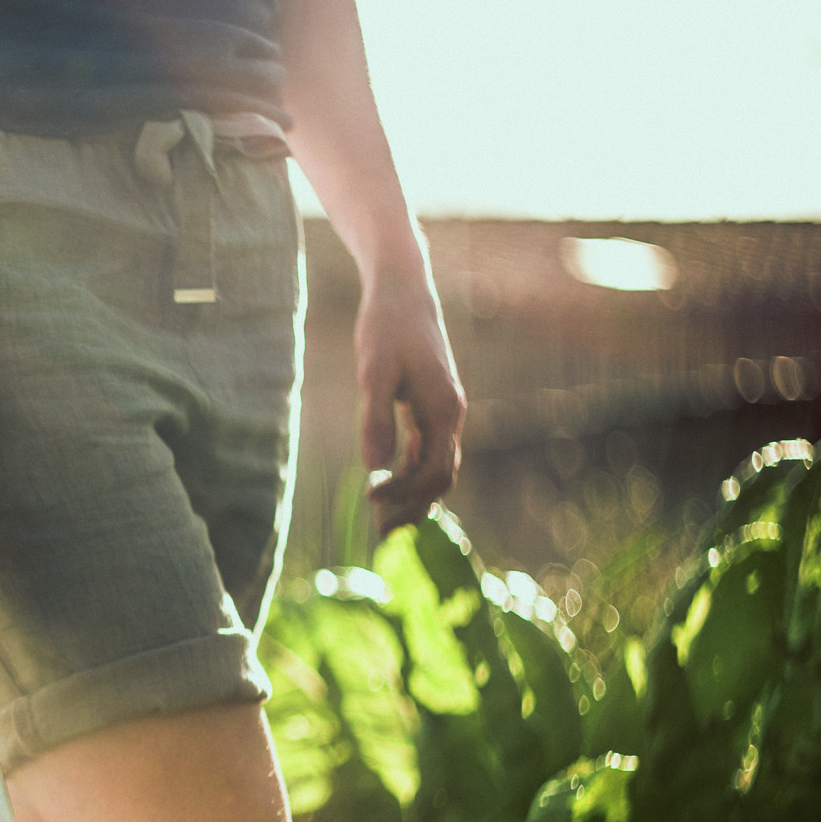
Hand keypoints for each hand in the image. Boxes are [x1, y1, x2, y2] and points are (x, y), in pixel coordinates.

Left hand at [355, 273, 464, 535]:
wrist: (402, 289)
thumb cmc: (386, 327)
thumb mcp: (374, 373)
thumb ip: (375, 419)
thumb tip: (373, 467)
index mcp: (444, 411)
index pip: (433, 471)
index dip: (404, 492)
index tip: (369, 498)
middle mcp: (451, 415)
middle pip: (440, 478)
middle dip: (412, 506)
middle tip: (379, 532)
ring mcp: (442, 411)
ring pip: (435, 466)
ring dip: (411, 495)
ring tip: (381, 518)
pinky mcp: (430, 405)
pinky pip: (426, 451)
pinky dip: (410, 472)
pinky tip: (387, 482)